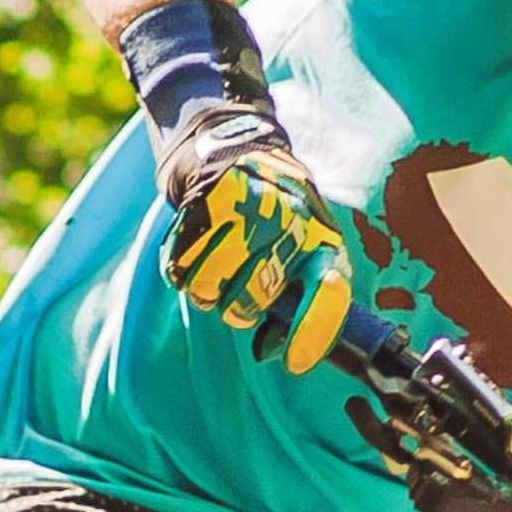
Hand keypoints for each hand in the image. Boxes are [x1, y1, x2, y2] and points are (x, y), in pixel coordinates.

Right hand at [158, 107, 355, 373]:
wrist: (239, 149)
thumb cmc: (279, 216)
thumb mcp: (304, 249)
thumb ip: (296, 299)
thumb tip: (272, 352)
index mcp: (321, 239)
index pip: (329, 293)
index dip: (312, 333)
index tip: (294, 363)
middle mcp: (289, 223)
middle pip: (251, 300)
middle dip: (240, 308)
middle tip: (239, 296)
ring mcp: (246, 210)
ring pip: (210, 286)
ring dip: (207, 289)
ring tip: (216, 274)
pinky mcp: (207, 201)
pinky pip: (182, 263)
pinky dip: (183, 268)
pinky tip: (195, 253)